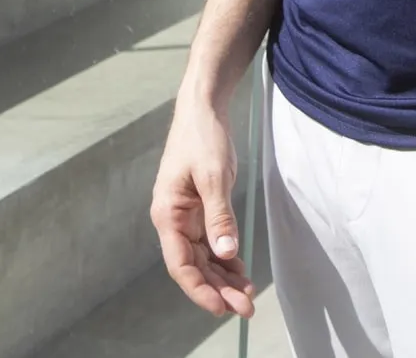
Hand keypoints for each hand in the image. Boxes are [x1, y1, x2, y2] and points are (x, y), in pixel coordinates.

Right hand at [151, 94, 255, 318]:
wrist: (204, 107)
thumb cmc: (202, 136)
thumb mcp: (214, 175)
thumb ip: (219, 215)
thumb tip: (226, 253)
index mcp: (168, 214)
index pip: (181, 264)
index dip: (200, 289)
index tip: (221, 308)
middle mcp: (174, 220)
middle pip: (195, 265)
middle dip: (218, 289)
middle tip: (246, 308)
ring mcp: (187, 215)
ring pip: (204, 257)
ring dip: (224, 278)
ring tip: (247, 296)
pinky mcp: (201, 207)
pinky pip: (212, 241)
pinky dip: (226, 257)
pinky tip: (241, 272)